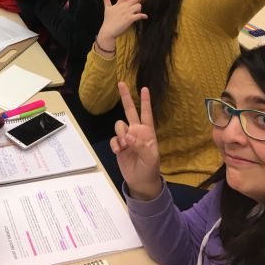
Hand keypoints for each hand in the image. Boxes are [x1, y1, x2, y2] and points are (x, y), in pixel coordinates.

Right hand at [96, 0, 149, 53]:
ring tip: (136, 12)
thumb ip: (106, 0)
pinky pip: (140, 15)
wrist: (108, 31)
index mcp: (120, 3)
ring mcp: (127, 12)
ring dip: (139, 8)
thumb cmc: (108, 20)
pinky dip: (143, 16)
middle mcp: (124, 6)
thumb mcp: (107, 9)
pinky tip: (145, 17)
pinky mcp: (130, 19)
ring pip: (139, 5)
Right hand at [110, 83, 160, 200]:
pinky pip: (113, 139)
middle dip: (126, 97)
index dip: (145, 101)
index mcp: (147, 132)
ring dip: (119, 134)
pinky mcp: (118, 145)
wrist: (141, 182)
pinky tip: (119, 152)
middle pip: (129, 110)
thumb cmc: (150, 168)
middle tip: (121, 83)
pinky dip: (115, 145)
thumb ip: (140, 146)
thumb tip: (128, 136)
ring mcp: (127, 138)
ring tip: (124, 146)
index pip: (146, 113)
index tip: (144, 88)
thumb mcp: (150, 158)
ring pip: (118, 126)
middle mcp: (136, 131)